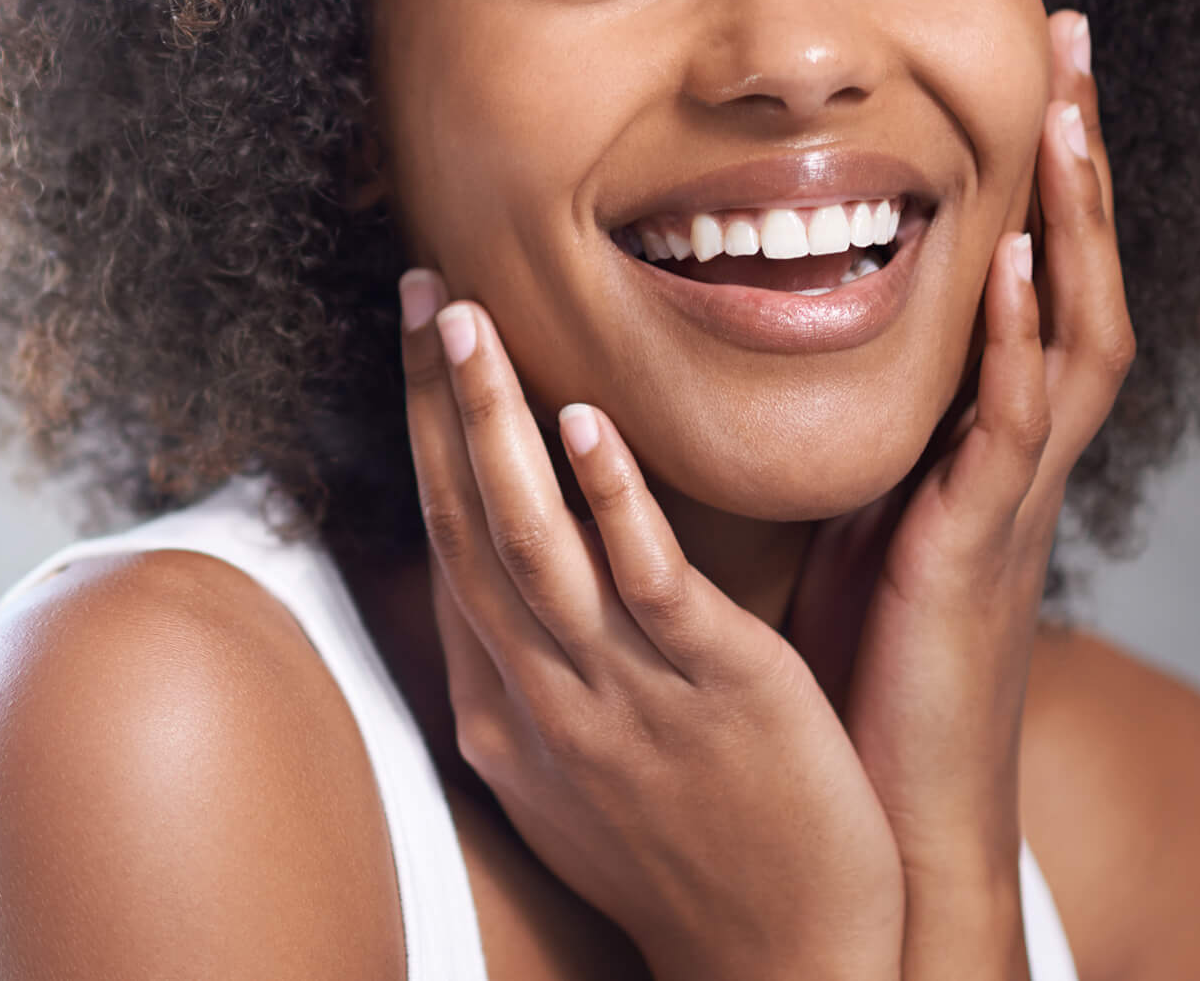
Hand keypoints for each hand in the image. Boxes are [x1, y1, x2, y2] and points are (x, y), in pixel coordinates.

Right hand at [400, 273, 904, 980]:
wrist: (780, 961)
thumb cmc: (680, 853)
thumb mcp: (564, 773)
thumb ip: (521, 671)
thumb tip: (480, 590)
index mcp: (507, 704)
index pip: (447, 539)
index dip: (426, 430)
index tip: (420, 335)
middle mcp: (543, 692)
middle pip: (467, 522)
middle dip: (438, 400)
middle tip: (421, 286)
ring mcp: (622, 690)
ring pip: (531, 541)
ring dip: (492, 425)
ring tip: (467, 322)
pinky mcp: (716, 688)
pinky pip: (648, 583)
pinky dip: (610, 500)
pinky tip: (586, 420)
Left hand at [788, 9, 1133, 975]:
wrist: (880, 798)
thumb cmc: (856, 648)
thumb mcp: (847, 498)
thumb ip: (844, 412)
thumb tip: (769, 314)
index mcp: (977, 432)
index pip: (1028, 275)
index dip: (1035, 174)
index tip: (1025, 67)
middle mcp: (1012, 448)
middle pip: (1075, 275)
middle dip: (1077, 160)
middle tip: (1071, 37)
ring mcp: (1008, 493)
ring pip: (1074, 333)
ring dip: (1076, 221)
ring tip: (1067, 111)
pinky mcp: (978, 543)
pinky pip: (1016, 428)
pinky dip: (1026, 343)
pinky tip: (1022, 264)